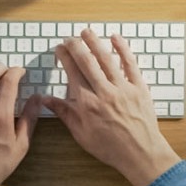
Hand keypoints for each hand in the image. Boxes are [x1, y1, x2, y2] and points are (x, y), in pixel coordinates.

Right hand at [43, 29, 181, 185]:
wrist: (140, 154)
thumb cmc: (110, 147)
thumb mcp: (81, 134)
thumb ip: (64, 113)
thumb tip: (45, 100)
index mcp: (88, 104)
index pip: (72, 73)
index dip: (64, 57)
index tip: (59, 49)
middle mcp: (104, 92)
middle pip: (87, 62)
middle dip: (76, 46)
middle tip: (70, 38)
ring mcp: (123, 88)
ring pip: (106, 59)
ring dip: (95, 43)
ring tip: (87, 32)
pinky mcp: (139, 88)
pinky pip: (130, 64)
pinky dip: (122, 49)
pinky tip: (115, 38)